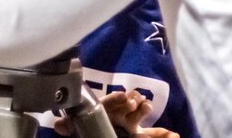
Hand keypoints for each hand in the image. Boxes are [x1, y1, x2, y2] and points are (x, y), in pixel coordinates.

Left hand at [53, 89, 175, 135]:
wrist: (100, 134)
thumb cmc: (89, 131)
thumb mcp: (77, 130)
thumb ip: (70, 127)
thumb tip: (57, 124)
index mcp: (108, 113)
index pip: (113, 102)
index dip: (117, 99)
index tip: (123, 96)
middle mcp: (122, 117)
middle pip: (131, 104)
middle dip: (133, 101)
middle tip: (134, 101)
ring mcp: (133, 126)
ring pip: (142, 115)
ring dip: (145, 109)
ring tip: (146, 107)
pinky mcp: (141, 135)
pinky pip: (156, 133)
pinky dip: (165, 134)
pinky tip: (174, 135)